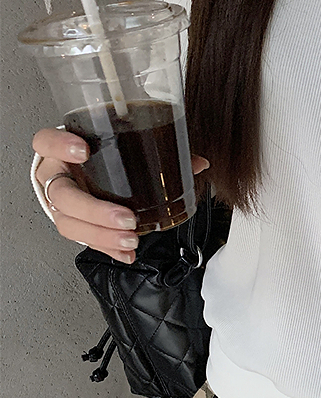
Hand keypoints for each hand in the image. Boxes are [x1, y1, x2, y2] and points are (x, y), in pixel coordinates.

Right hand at [32, 127, 209, 263]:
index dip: (59, 146)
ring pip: (68, 223)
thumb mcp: (121, 146)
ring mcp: (59, 203)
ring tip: (130, 240)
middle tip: (126, 218)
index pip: (45, 142)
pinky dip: (107, 248)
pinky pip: (83, 240)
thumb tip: (197, 163)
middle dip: (95, 210)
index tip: (84, 150)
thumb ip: (157, 150)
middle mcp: (55, 176)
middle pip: (61, 195)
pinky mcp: (70, 224)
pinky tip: (126, 255)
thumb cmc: (99, 155)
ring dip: (101, 235)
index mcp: (61, 150)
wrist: (78, 171)